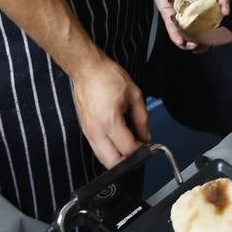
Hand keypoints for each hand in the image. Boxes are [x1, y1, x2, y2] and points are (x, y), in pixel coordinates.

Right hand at [69, 53, 149, 167]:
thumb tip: (146, 137)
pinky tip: (117, 139)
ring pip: (103, 159)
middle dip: (128, 160)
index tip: (147, 144)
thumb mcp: (134, 95)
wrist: (87, 69)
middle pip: (112, 163)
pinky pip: (97, 149)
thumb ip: (142, 119)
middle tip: (137, 148)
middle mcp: (96, 130)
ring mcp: (88, 132)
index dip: (141, 149)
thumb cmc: (108, 77)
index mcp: (110, 121)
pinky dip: (108, 150)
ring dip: (117, 157)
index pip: (128, 149)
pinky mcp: (85, 130)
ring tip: (128, 143)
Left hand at [150, 0, 230, 51]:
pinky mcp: (166, 13)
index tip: (214, 42)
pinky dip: (175, 35)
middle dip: (198, 46)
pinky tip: (181, 41)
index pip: (206, 31)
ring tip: (193, 45)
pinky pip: (170, 27)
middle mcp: (188, 17)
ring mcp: (177, 16)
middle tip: (203, 44)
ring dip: (187, 45)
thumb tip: (226, 12)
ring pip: (181, 35)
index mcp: (200, 13)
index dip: (210, 40)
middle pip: (194, 37)